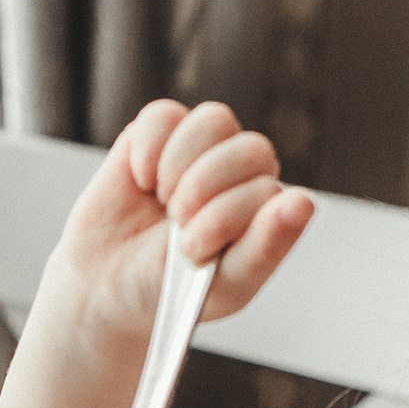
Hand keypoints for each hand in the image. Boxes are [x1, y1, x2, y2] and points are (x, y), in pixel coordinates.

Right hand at [53, 100, 315, 344]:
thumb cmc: (171, 292)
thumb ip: (266, 248)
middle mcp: (244, 172)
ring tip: (162, 201)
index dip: (225, 216)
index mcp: (266, 209)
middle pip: (251, 148)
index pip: (268, 188)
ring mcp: (203, 147)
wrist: (104, 286)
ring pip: (214, 121)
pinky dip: (146, 151)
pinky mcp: (160, 130)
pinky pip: (164, 115)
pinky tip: (140, 181)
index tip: (193, 251)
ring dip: (178, 166)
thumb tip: (303, 202)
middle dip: (204, 190)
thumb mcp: (221, 286)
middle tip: (176, 222)